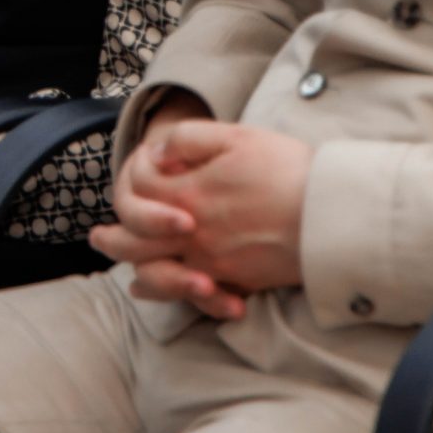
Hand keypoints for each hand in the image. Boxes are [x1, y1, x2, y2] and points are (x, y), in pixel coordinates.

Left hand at [90, 119, 313, 318]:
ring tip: (126, 271)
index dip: (136, 177)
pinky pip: (192, 296)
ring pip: (158, 275)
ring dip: (136, 270)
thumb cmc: (289, 171)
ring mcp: (214, 263)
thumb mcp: (238, 137)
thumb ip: (189, 140)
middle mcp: (194, 236)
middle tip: (98, 238)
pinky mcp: (237, 281)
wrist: (334, 215)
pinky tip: (162, 291)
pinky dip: (170, 294)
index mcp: (190, 195)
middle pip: (135, 243)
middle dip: (113, 240)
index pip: (139, 191)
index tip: (145, 170)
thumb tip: (156, 155)